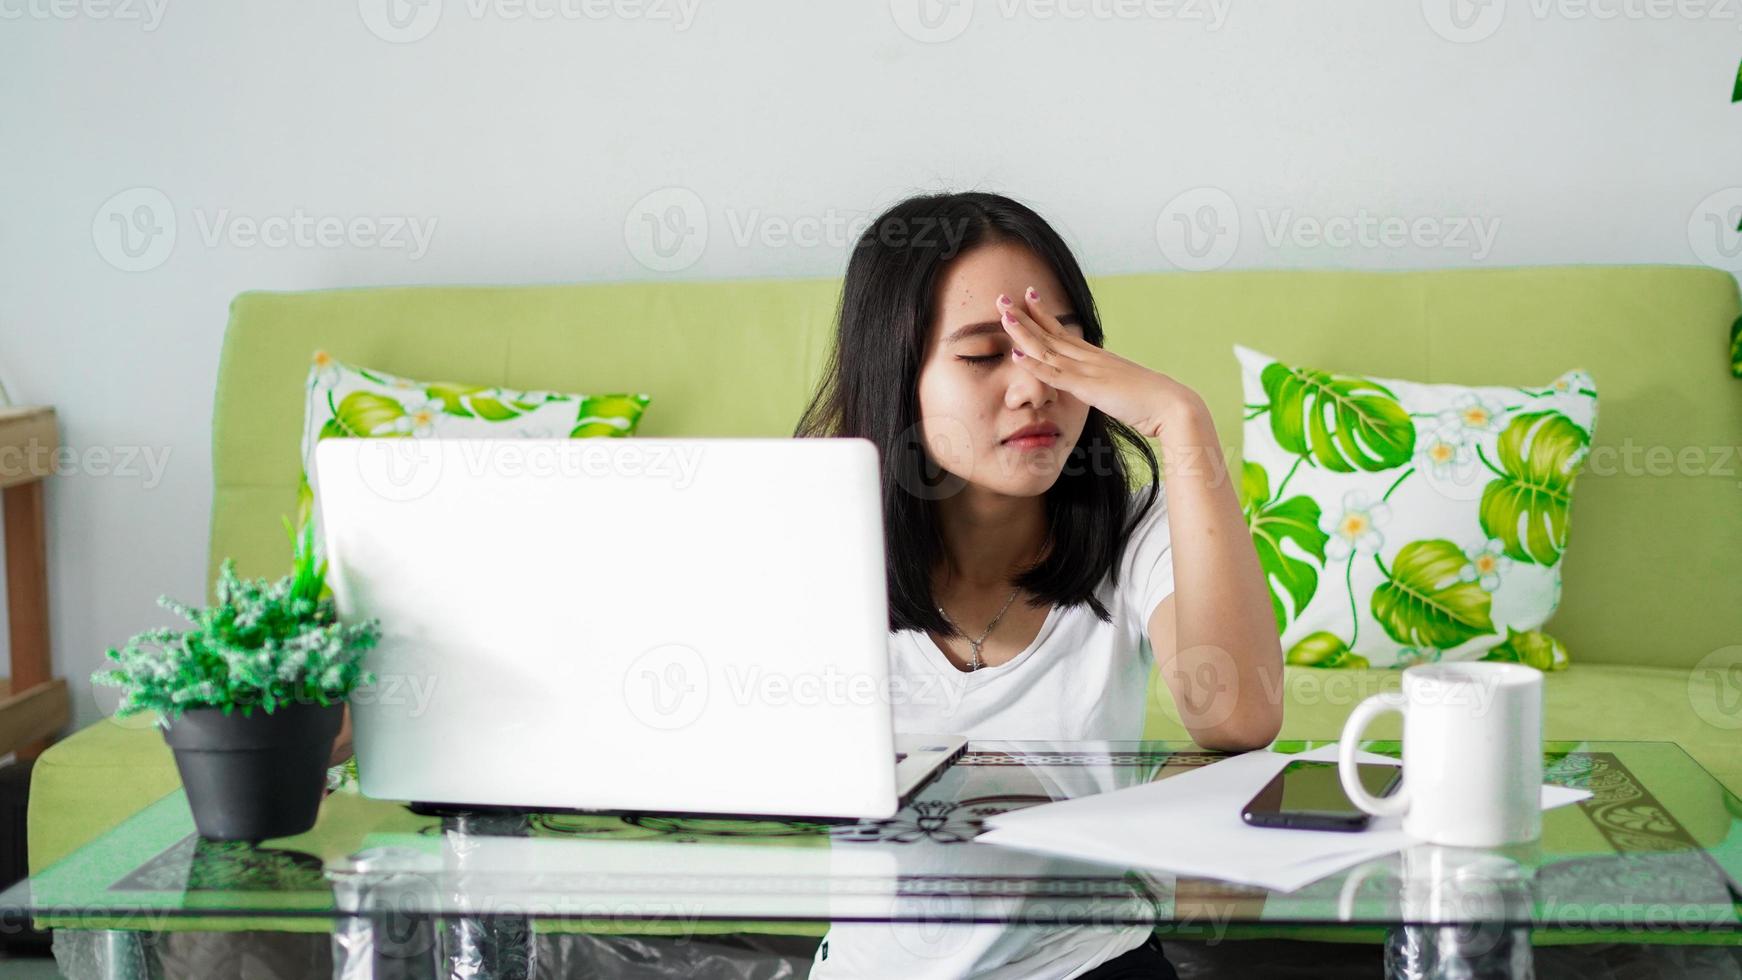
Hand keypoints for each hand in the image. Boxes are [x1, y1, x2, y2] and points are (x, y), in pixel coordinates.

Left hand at [997, 286, 1203, 439]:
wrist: (1171, 406)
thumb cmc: (1150, 403)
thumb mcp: (1122, 389)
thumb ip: (1107, 385)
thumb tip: (1100, 387)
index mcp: (1097, 357)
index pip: (1064, 331)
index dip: (1044, 315)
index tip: (1028, 297)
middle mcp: (1090, 358)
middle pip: (1051, 333)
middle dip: (1024, 316)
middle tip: (1002, 298)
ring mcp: (1088, 371)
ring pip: (1048, 348)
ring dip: (1023, 332)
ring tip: (1002, 315)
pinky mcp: (1089, 388)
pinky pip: (1056, 375)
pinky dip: (1035, 365)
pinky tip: (1016, 355)